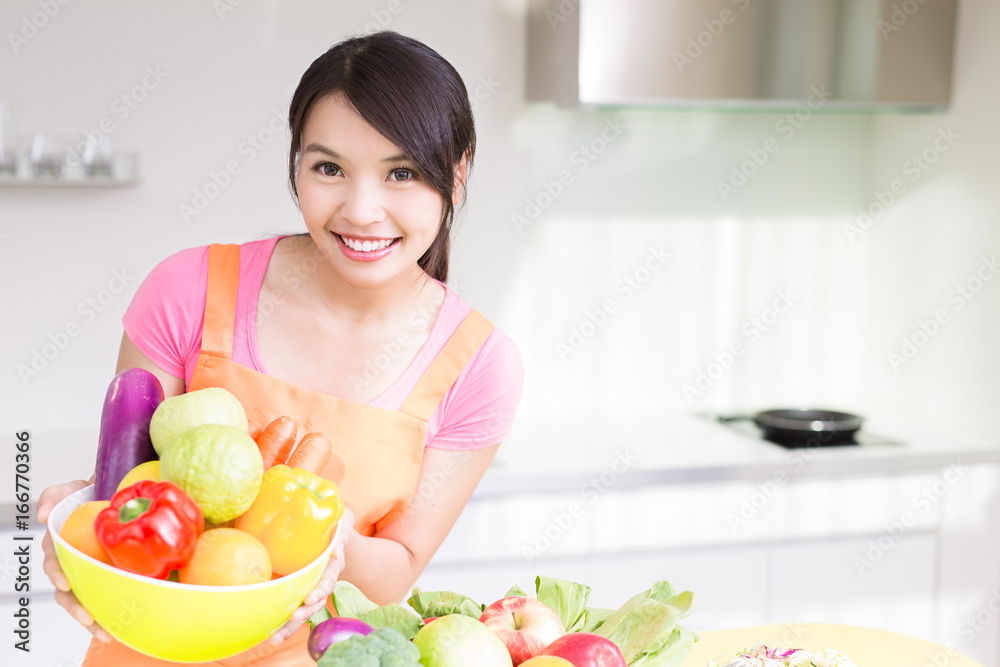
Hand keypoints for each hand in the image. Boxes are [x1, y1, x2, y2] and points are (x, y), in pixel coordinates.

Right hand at [38, 479, 111, 642]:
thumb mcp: (68, 490)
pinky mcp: (104, 577)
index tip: (65, 583)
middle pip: (66, 591)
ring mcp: (87, 572)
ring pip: (83, 601)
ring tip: (103, 631)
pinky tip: (116, 628)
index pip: (54, 565)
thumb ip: (52, 497)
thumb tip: (42, 516)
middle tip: (88, 618)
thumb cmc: (87, 496)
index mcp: (59, 547)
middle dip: (75, 607)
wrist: (111, 496)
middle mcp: (70, 564)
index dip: (58, 575)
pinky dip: (107, 615)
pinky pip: (103, 598)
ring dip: (90, 618)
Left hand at [268, 507, 354, 645]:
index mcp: (333, 564)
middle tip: (295, 617)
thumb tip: (337, 550)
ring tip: (276, 637)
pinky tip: (270, 636)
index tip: (313, 597)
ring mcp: (312, 587)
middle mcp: (323, 580)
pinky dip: (283, 624)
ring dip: (292, 624)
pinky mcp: (299, 590)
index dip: (321, 590)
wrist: (333, 535)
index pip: (329, 580)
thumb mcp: (345, 520)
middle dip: (306, 611)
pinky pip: (292, 608)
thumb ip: (344, 530)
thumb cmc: (337, 524)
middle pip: (317, 601)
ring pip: (304, 610)